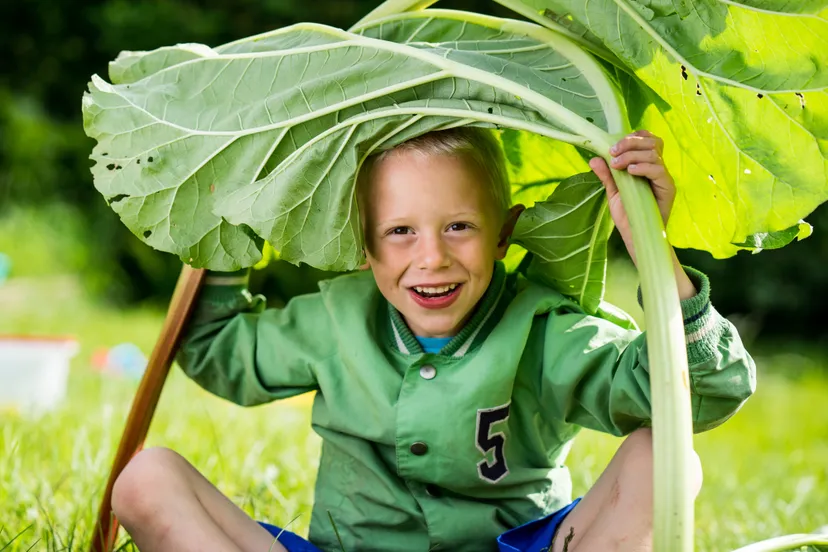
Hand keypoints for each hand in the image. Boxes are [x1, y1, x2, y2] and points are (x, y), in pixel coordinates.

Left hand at [589, 130, 696, 298]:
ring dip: (633, 154)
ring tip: (617, 164)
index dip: (634, 137)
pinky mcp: (668, 189)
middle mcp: (658, 169)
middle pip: (652, 142)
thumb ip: (606, 175)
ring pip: (654, 154)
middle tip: (613, 151)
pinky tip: (630, 171)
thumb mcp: (613, 192)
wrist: (635, 237)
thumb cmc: (627, 216)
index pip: (648, 141)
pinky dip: (644, 167)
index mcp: (646, 166)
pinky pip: (659, 170)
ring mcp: (664, 178)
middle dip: (631, 142)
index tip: (613, 145)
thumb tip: (593, 158)